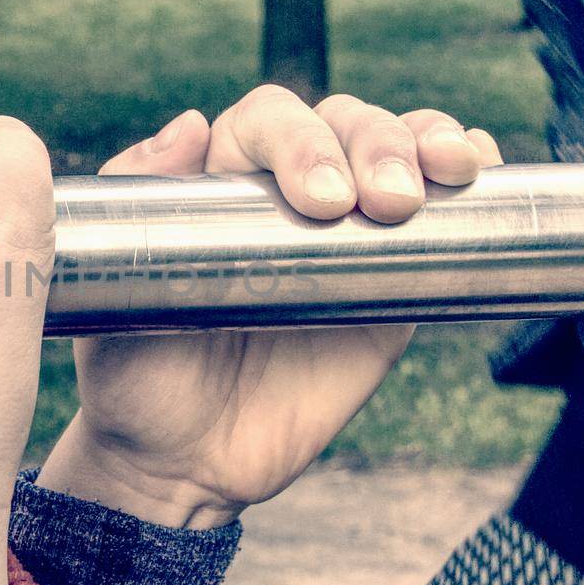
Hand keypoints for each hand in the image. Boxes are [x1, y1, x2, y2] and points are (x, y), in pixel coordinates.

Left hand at [39, 85, 501, 528]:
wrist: (180, 465)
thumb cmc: (131, 374)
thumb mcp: (106, 290)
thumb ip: (133, 202)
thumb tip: (188, 123)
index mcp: (219, 179)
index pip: (270, 119)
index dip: (301, 138)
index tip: (318, 201)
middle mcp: (288, 191)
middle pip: (345, 122)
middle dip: (376, 144)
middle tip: (384, 204)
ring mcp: (350, 232)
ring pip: (398, 148)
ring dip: (427, 143)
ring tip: (442, 178)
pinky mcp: (395, 282)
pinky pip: (440, 216)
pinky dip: (467, 181)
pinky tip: (477, 173)